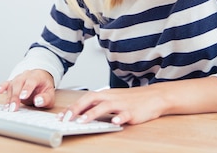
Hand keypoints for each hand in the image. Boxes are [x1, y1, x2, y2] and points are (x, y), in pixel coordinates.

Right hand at [0, 69, 55, 111]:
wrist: (40, 79)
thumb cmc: (44, 88)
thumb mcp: (50, 94)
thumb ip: (46, 98)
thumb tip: (38, 101)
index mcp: (36, 76)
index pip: (31, 81)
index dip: (27, 89)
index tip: (23, 97)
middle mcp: (26, 75)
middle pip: (19, 84)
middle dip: (15, 96)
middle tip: (13, 108)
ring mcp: (18, 78)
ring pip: (12, 85)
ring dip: (9, 97)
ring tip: (7, 108)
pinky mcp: (12, 82)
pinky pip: (6, 83)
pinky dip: (2, 87)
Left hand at [60, 77, 216, 124]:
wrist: (155, 97)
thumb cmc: (132, 99)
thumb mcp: (113, 99)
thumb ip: (98, 105)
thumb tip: (81, 113)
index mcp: (105, 94)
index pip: (84, 99)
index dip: (72, 107)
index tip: (61, 117)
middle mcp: (111, 97)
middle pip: (91, 100)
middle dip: (77, 110)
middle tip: (66, 119)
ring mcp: (122, 104)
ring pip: (105, 107)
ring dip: (92, 114)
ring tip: (83, 122)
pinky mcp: (133, 112)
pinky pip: (125, 114)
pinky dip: (119, 118)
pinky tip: (114, 122)